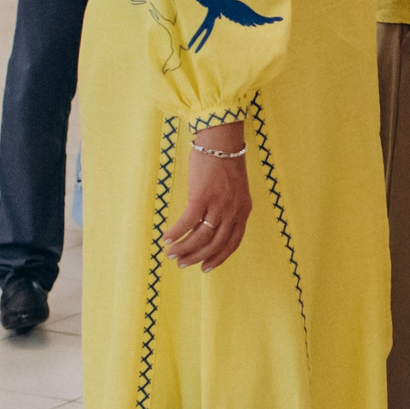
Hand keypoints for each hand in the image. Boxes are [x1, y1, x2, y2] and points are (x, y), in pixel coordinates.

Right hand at [164, 128, 250, 269]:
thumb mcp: (234, 190)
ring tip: (171, 253)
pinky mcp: (202, 196)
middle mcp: (233, 211)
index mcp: (243, 211)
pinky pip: (187, 222)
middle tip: (182, 264)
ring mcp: (218, 205)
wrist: (221, 141)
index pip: (232, 243)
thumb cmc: (224, 163)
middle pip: (214, 244)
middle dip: (196, 257)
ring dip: (184, 248)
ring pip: (200, 237)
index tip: (206, 267)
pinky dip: (176, 232)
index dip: (219, 258)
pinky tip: (167, 237)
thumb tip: (208, 226)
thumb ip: (227, 209)